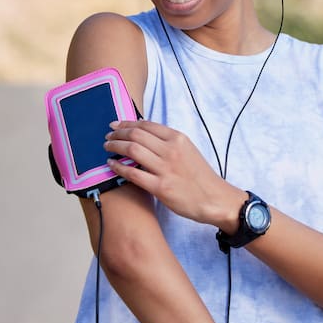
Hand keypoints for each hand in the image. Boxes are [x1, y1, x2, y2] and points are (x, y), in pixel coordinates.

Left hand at [103, 120, 244, 228]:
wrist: (215, 199)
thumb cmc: (200, 176)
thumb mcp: (188, 150)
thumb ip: (168, 142)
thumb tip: (144, 133)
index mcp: (178, 138)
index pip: (146, 125)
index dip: (127, 123)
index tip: (115, 125)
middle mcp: (171, 150)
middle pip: (136, 135)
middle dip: (118, 134)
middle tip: (108, 137)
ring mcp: (165, 169)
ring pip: (132, 150)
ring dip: (115, 146)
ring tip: (107, 147)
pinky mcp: (160, 187)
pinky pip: (133, 174)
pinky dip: (119, 167)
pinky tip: (111, 165)